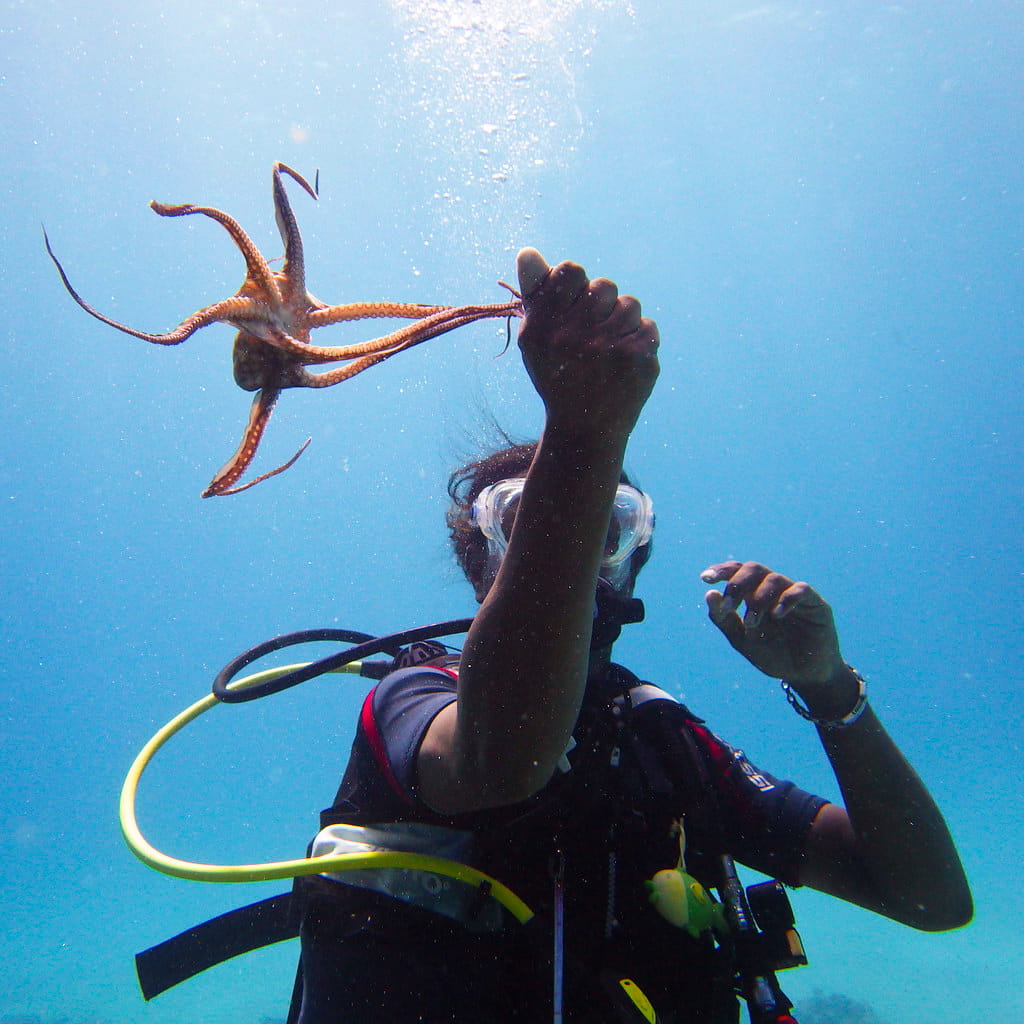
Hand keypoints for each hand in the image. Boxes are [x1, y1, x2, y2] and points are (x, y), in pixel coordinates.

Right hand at [515, 248, 658, 440]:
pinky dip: (638, 340)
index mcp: (546, 327)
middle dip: (601, 304)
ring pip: (629, 304)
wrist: (585, 429)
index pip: (571, 271)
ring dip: (621, 321)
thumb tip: (528, 253)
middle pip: (604, 285)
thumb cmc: (557, 374)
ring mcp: (611, 348)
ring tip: (608, 348)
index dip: (576, 283)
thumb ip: (535, 294)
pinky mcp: (641, 359)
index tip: (574, 303)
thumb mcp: (535, 339)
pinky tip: (623, 362)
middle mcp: (576, 336)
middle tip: (592, 333)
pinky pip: (647, 325)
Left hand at [701, 561, 844, 690]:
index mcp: (753, 594)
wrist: (803, 676)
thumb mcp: (742, 640)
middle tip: (729, 606)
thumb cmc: (773, 655)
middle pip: (754, 569)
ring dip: (758, 599)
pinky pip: (801, 590)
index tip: (705, 578)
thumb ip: (724, 619)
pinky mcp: (816, 605)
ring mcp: (795, 595)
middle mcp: (773, 590)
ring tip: (751, 622)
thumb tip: (709, 593)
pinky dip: (786, 599)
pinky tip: (776, 615)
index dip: (722, 570)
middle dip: (737, 584)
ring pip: (774, 579)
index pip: (737, 571)